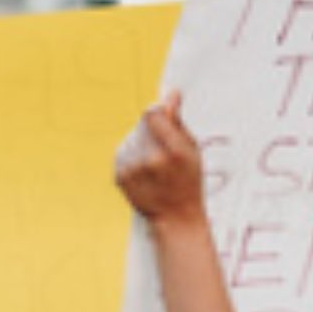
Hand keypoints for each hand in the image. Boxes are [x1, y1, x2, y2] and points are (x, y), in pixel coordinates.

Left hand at [114, 92, 205, 228]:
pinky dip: (132, 157)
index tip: (163, 120)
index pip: (152, 114)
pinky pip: (123, 152)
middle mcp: (151, 159)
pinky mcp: (120, 176)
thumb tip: (171, 94)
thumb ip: (178, 121)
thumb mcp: (192, 150)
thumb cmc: (189, 182)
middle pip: (141, 125)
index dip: (158, 114)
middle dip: (151, 131)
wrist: (175, 217)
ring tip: (155, 163)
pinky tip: (145, 170)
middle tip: (163, 150)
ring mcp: (133, 169)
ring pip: (131, 137)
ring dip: (141, 144)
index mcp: (173, 151)